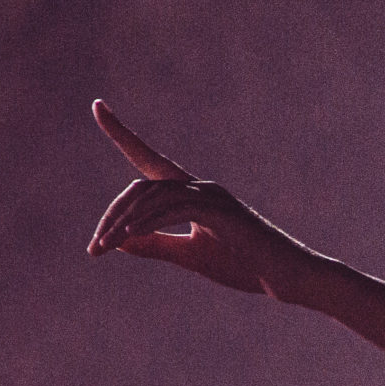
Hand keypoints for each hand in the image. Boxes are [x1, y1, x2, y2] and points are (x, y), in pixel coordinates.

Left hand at [87, 100, 319, 299]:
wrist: (290, 278)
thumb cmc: (246, 266)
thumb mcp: (190, 256)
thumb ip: (155, 245)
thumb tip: (117, 241)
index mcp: (194, 195)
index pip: (150, 160)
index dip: (123, 134)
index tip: (98, 107)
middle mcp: (201, 188)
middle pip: (141, 187)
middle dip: (112, 215)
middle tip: (93, 248)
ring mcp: (212, 196)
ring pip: (153, 195)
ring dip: (123, 222)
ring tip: (104, 248)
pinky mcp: (221, 211)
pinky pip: (173, 208)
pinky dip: (147, 222)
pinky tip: (128, 238)